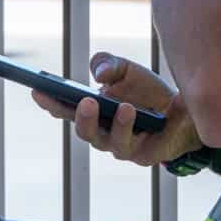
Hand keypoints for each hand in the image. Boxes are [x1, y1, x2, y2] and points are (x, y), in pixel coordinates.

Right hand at [31, 51, 198, 167]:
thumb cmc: (146, 92)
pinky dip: (135, 126)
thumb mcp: (126, 70)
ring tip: (118, 106)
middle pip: (84, 131)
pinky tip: (140, 109)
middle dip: (81, 117)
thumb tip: (97, 75)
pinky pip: (139, 146)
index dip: (50, 102)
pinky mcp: (145, 155)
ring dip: (113, 124)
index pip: (65, 111)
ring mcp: (122, 147)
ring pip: (109, 142)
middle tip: (85, 101)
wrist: (182, 110)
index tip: (37, 89)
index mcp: (92, 114)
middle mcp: (102, 134)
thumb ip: (108, 64)